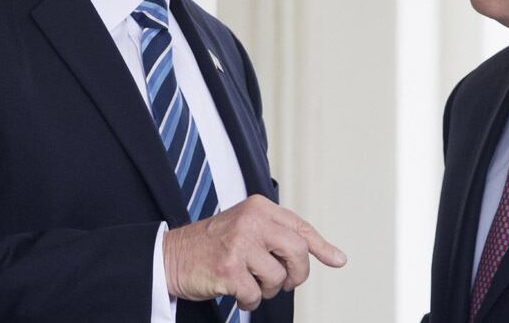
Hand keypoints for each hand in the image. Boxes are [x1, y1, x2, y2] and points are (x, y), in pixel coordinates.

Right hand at [162, 194, 345, 310]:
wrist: (171, 255)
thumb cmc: (212, 244)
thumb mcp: (246, 226)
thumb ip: (276, 234)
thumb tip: (319, 253)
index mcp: (259, 207)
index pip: (300, 227)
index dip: (322, 247)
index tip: (337, 259)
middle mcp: (252, 221)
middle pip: (297, 252)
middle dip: (296, 274)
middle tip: (285, 282)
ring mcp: (240, 244)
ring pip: (278, 277)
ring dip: (268, 290)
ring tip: (252, 284)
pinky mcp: (229, 268)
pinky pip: (255, 295)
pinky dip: (249, 301)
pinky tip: (238, 293)